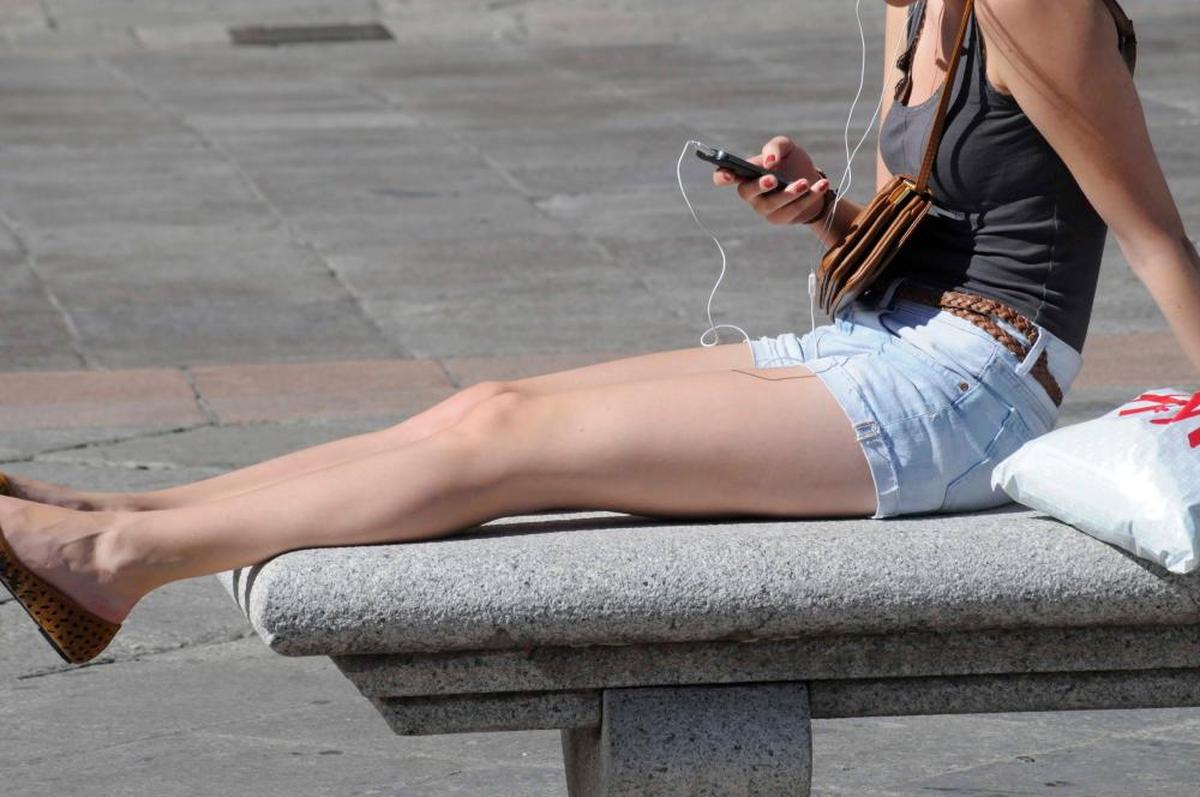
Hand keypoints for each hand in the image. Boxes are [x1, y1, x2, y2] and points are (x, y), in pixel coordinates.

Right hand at [711, 135, 831, 224]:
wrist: (813, 182)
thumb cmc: (792, 164)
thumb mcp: (787, 148)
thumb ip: (775, 147)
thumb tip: (769, 162)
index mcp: (745, 173)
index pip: (723, 177)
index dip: (722, 176)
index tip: (731, 174)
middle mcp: (750, 193)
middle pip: (745, 192)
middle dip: (759, 186)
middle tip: (774, 179)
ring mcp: (763, 208)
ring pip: (771, 204)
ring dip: (789, 193)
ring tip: (805, 182)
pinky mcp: (780, 218)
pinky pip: (792, 210)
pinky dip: (809, 197)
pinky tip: (821, 186)